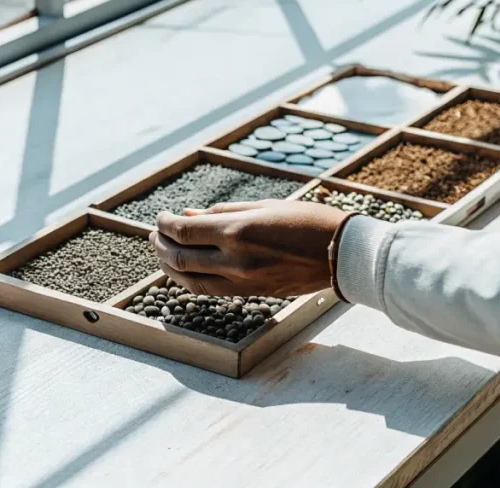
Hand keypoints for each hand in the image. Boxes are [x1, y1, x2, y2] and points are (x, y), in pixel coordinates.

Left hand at [149, 200, 348, 296]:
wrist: (343, 254)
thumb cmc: (308, 221)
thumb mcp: (265, 207)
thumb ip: (224, 212)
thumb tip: (191, 214)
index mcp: (238, 231)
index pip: (184, 232)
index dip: (165, 225)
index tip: (161, 217)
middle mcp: (235, 260)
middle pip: (181, 258)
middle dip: (162, 246)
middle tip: (156, 235)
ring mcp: (243, 281)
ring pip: (192, 280)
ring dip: (171, 267)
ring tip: (164, 253)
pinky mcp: (252, 293)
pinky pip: (211, 290)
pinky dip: (192, 280)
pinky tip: (186, 270)